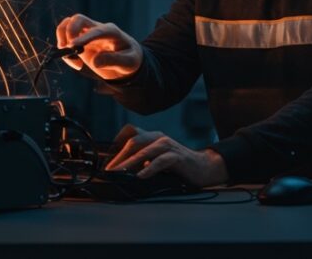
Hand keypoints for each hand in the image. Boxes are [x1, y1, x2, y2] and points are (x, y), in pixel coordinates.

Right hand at [55, 13, 142, 79]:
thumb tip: (94, 62)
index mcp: (112, 32)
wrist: (126, 60)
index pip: (97, 31)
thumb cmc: (130, 60)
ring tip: (68, 56)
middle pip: (78, 19)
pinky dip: (64, 50)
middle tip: (68, 48)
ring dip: (62, 37)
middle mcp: (98, 29)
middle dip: (69, 31)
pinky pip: (66, 38)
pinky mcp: (80, 40)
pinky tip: (76, 64)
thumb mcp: (129, 63)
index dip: (85, 37)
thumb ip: (114, 61)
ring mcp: (87, 33)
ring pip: (68, 23)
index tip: (73, 46)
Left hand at [105, 124, 227, 186]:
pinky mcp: (178, 156)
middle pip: (134, 142)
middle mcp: (159, 138)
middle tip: (109, 170)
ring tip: (119, 173)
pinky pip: (161, 161)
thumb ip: (143, 160)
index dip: (117, 146)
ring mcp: (169, 146)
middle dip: (119, 156)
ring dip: (130, 162)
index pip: (130, 136)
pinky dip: (149, 168)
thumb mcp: (157, 160)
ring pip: (145, 150)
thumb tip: (122, 170)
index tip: (107, 161)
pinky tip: (141, 176)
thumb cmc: (179, 166)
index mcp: (153, 137)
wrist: (204, 167)